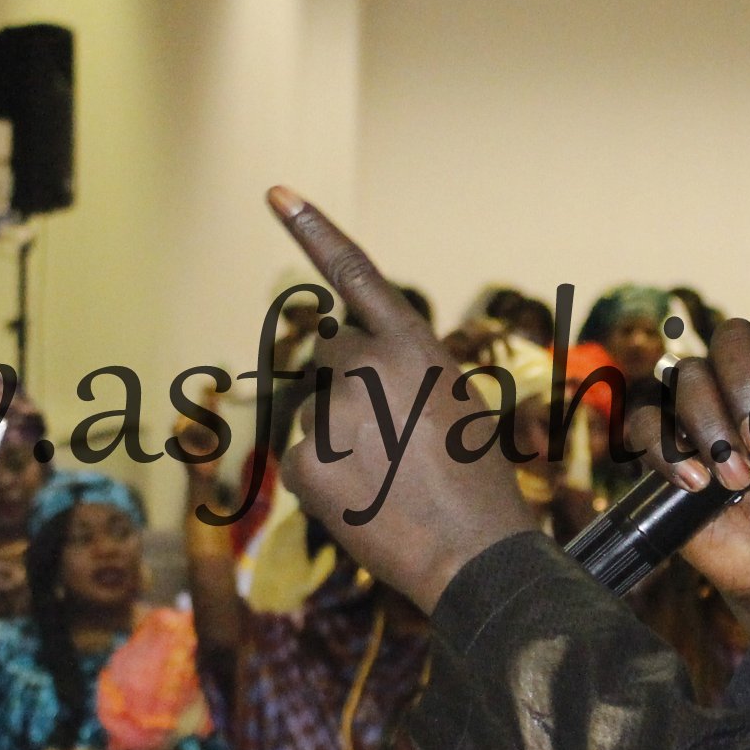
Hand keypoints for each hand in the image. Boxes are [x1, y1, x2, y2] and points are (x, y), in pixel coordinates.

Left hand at [266, 189, 539, 610]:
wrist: (473, 556)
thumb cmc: (474, 481)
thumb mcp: (452, 400)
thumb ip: (401, 370)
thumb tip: (348, 368)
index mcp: (412, 346)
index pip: (355, 272)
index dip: (313, 228)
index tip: (275, 192)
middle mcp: (365, 368)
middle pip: (332, 358)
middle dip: (353, 387)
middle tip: (398, 439)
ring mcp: (329, 416)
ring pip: (317, 412)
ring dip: (343, 438)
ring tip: (390, 477)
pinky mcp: (302, 465)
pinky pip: (301, 460)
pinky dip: (327, 480)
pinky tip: (367, 500)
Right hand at [623, 288, 749, 671]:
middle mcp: (746, 376)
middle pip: (727, 337)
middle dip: (747, 394)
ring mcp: (702, 407)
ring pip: (684, 376)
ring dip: (713, 430)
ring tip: (739, 477)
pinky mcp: (666, 443)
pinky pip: (645, 422)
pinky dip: (669, 452)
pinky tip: (699, 483)